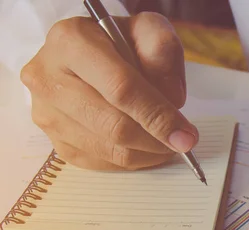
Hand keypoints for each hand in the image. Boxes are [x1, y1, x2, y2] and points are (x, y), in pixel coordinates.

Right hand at [20, 12, 196, 170]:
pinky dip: (132, 160)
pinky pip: (102, 163)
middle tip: (182, 142)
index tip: (186, 136)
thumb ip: (163, 56)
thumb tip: (172, 102)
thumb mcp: (149, 30)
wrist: (87, 53)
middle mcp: (48, 78)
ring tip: (166, 140)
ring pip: (110, 150)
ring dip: (148, 152)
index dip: (158, 116)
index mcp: (71, 42)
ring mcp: (47, 114)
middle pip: (114, 125)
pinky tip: (145, 146)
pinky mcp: (56, 141)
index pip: (121, 88)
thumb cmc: (120, 41)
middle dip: (156, 139)